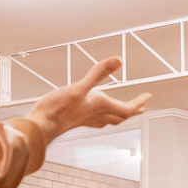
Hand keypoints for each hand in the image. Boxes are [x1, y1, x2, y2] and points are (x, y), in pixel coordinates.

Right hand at [25, 57, 150, 140]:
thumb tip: (118, 60)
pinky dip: (103, 116)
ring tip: (125, 112)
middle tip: (141, 106)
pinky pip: (96, 121)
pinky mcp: (76, 121)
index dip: (139, 102)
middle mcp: (96, 115)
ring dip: (119, 115)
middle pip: (121, 116)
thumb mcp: (78, 87)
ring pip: (109, 120)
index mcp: (100, 106)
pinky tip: (97, 114)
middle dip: (132, 110)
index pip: (127, 108)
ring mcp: (86, 119)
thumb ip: (98, 73)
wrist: (40, 128)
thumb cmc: (57, 110)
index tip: (147, 97)